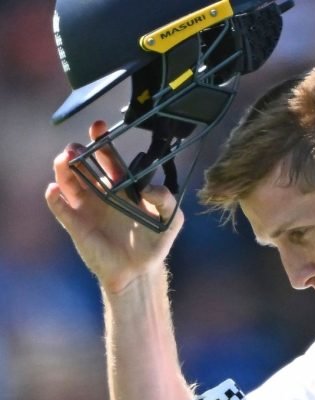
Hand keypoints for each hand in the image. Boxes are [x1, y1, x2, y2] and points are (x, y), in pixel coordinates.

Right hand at [46, 120, 183, 292]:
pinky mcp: (76, 224)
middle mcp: (102, 192)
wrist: (140, 270)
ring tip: (65, 161)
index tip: (98, 128)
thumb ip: (166, 199)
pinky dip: (55, 199)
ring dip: (63, 170)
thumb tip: (147, 189)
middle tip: (76, 147)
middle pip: (84, 166)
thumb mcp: (171, 219)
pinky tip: (55, 191)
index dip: (102, 142)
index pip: (109, 159)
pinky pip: (61, 208)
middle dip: (78, 153)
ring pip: (68, 182)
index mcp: (123, 186)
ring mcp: (87, 207)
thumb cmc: (155, 241)